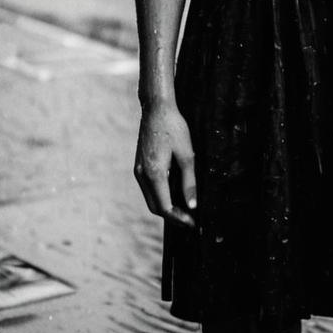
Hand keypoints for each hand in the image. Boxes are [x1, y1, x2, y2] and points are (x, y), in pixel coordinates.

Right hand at [134, 100, 196, 228]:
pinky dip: (160, 195)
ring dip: (166, 207)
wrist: (156, 109)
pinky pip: (148, 188)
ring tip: (185, 209)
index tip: (193, 223)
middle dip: (172, 216)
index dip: (179, 218)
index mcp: (154, 173)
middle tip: (190, 220)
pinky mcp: (139, 165)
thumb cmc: (174, 128)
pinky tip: (174, 193)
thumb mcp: (187, 154)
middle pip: (155, 207)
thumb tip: (192, 205)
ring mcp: (138, 170)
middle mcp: (142, 175)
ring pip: (151, 198)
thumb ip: (189, 182)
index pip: (164, 207)